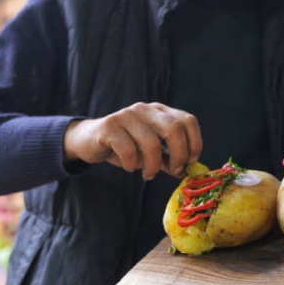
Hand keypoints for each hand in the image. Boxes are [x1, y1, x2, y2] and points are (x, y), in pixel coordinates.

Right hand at [63, 102, 202, 180]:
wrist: (88, 140)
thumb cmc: (124, 146)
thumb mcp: (150, 152)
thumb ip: (168, 159)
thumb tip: (187, 172)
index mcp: (161, 111)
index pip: (188, 120)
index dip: (195, 142)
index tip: (191, 162)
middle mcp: (146, 109)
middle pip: (174, 128)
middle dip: (179, 154)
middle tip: (174, 171)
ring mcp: (127, 115)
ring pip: (152, 142)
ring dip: (154, 165)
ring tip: (149, 174)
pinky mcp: (109, 126)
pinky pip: (128, 149)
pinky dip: (133, 164)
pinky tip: (130, 168)